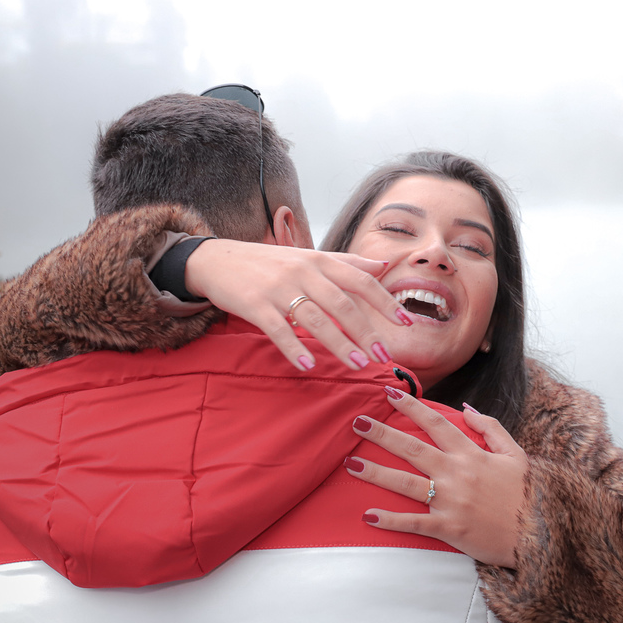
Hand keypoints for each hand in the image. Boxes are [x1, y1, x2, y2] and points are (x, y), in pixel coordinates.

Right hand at [184, 239, 409, 370]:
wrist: (216, 259)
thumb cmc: (269, 263)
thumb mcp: (309, 257)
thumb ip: (347, 263)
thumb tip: (383, 267)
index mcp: (320, 260)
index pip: (360, 280)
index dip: (384, 301)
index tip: (405, 322)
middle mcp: (303, 272)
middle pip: (342, 303)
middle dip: (366, 331)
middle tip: (384, 356)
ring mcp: (278, 288)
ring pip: (315, 318)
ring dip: (339, 344)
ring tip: (358, 365)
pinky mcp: (255, 304)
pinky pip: (278, 329)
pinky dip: (295, 348)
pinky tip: (309, 366)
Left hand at [345, 387, 528, 566]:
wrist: (541, 534)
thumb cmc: (529, 493)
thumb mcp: (516, 454)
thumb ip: (491, 429)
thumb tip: (466, 410)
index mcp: (471, 454)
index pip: (435, 423)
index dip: (410, 406)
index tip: (389, 392)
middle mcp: (457, 473)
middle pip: (412, 448)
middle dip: (381, 434)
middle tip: (356, 422)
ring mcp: (451, 501)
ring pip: (405, 483)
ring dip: (376, 473)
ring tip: (350, 464)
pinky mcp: (448, 528)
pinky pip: (414, 523)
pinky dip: (390, 520)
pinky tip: (368, 515)